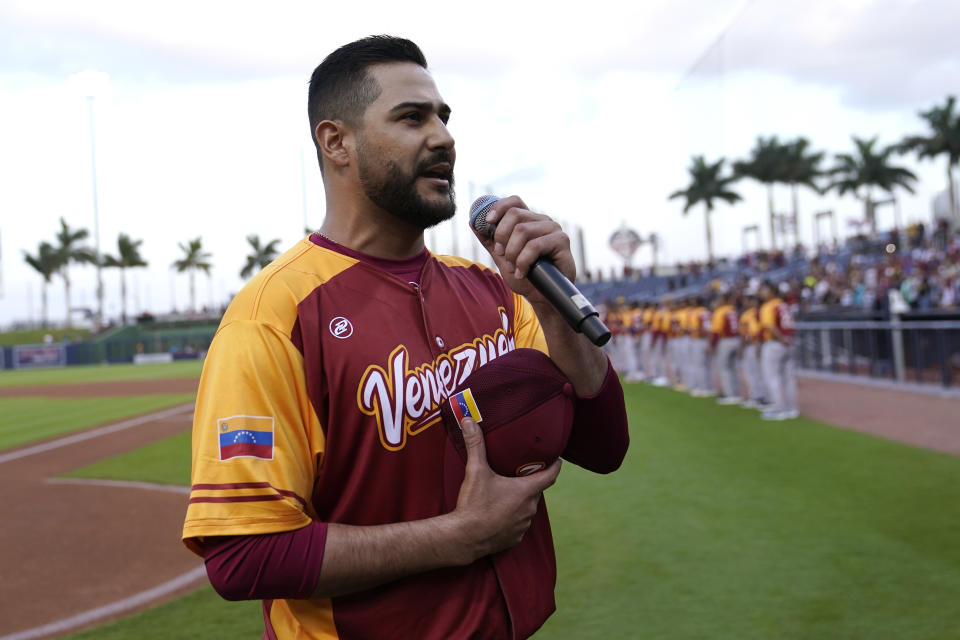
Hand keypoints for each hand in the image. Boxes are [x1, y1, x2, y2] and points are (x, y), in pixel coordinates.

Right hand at [452, 417, 560, 561]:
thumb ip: (475, 445)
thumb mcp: (475, 471)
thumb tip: (468, 420)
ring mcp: (523, 525)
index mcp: (526, 491)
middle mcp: (530, 508)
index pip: (551, 475)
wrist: (464, 538)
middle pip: (536, 491)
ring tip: (508, 492)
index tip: (557, 459)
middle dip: (531, 482)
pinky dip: (513, 518)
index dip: (555, 465)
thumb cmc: (474, 505)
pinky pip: (519, 524)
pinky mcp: (514, 538)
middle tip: (520, 472)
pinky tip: (500, 513)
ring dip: (521, 501)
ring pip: (527, 508)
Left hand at [474, 196, 575, 303]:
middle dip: (501, 236)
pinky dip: (523, 262)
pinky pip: (534, 246)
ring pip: (523, 230)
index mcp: (529, 221)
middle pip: (515, 214)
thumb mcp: (502, 258)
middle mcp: (542, 221)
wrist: (542, 298)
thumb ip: (490, 240)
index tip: (488, 221)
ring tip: (514, 268)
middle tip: (501, 254)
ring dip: (512, 252)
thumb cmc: (525, 277)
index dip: (499, 207)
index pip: (514, 201)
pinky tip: (522, 273)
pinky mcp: (562, 241)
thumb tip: (472, 222)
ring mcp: (553, 229)